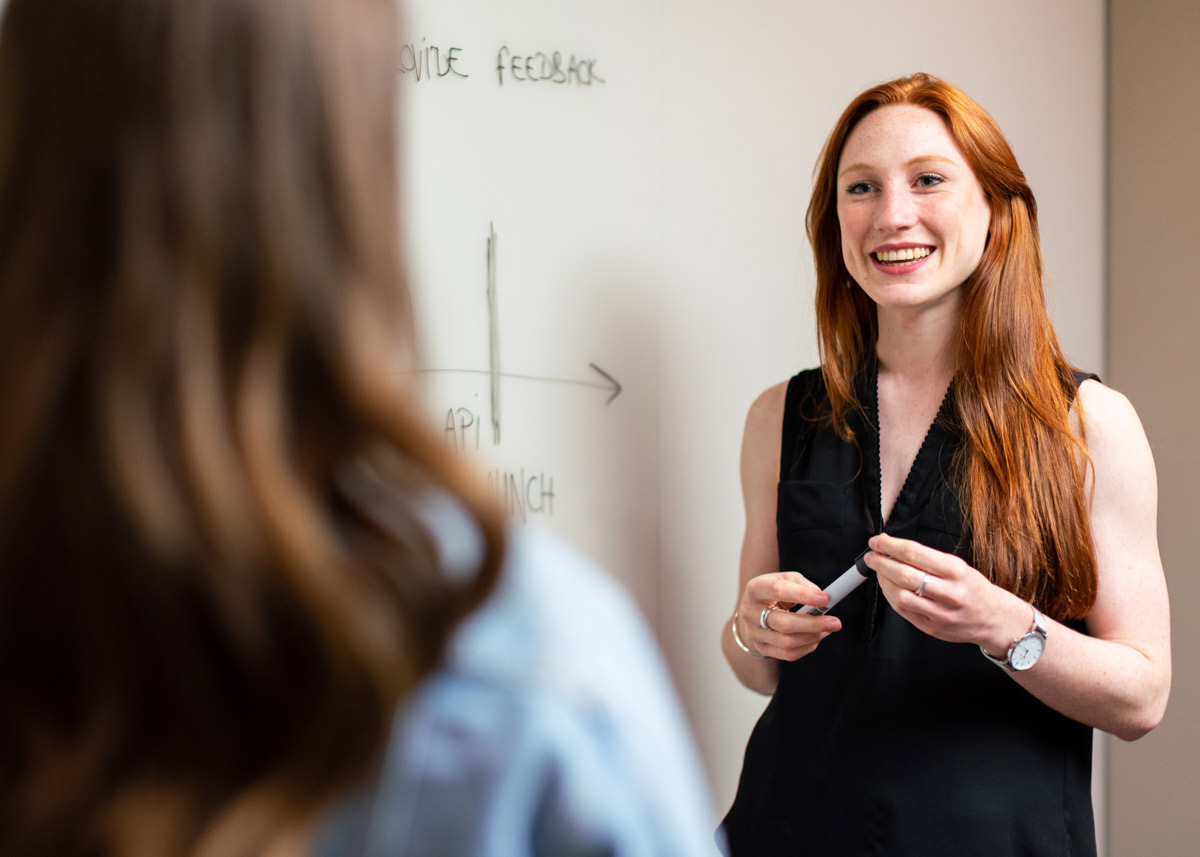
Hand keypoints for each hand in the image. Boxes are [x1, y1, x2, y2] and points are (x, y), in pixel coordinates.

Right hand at [736, 571, 841, 660]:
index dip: (802, 595)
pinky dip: (807, 647)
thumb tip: (821, 597)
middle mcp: (750, 612)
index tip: (825, 599)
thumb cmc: (772, 593)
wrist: (751, 612)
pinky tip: (816, 638)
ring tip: (828, 629)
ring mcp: (754, 633)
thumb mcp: (784, 579)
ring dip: (813, 637)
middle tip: (835, 622)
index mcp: (755, 589)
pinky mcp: (761, 648)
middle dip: (813, 624)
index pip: (778, 591)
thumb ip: (802, 584)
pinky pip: (788, 654)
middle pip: (783, 623)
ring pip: (787, 642)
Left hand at [864, 533, 1025, 648]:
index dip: (890, 546)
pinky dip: (890, 597)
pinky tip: (888, 587)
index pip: (915, 554)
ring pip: (900, 595)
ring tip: (879, 571)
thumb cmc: (973, 589)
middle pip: (904, 575)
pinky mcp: (932, 628)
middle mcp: (949, 593)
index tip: (877, 541)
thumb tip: (895, 549)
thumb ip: (928, 559)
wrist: (994, 619)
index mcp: (956, 571)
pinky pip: (903, 611)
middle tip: (871, 556)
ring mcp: (940, 613)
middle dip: (881, 563)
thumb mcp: (959, 566)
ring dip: (883, 581)